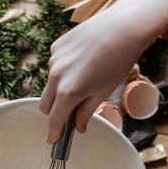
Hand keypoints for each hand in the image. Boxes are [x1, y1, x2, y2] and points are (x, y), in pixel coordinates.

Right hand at [39, 0, 167, 143]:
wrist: (122, 28)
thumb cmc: (117, 61)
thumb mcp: (103, 92)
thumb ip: (86, 112)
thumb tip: (78, 127)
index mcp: (69, 92)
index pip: (55, 120)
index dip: (54, 133)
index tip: (52, 140)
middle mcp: (56, 76)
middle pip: (45, 105)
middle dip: (54, 112)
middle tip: (69, 111)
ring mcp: (54, 60)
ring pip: (49, 84)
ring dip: (59, 89)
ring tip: (83, 78)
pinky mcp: (56, 47)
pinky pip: (54, 66)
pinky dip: (63, 70)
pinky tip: (81, 62)